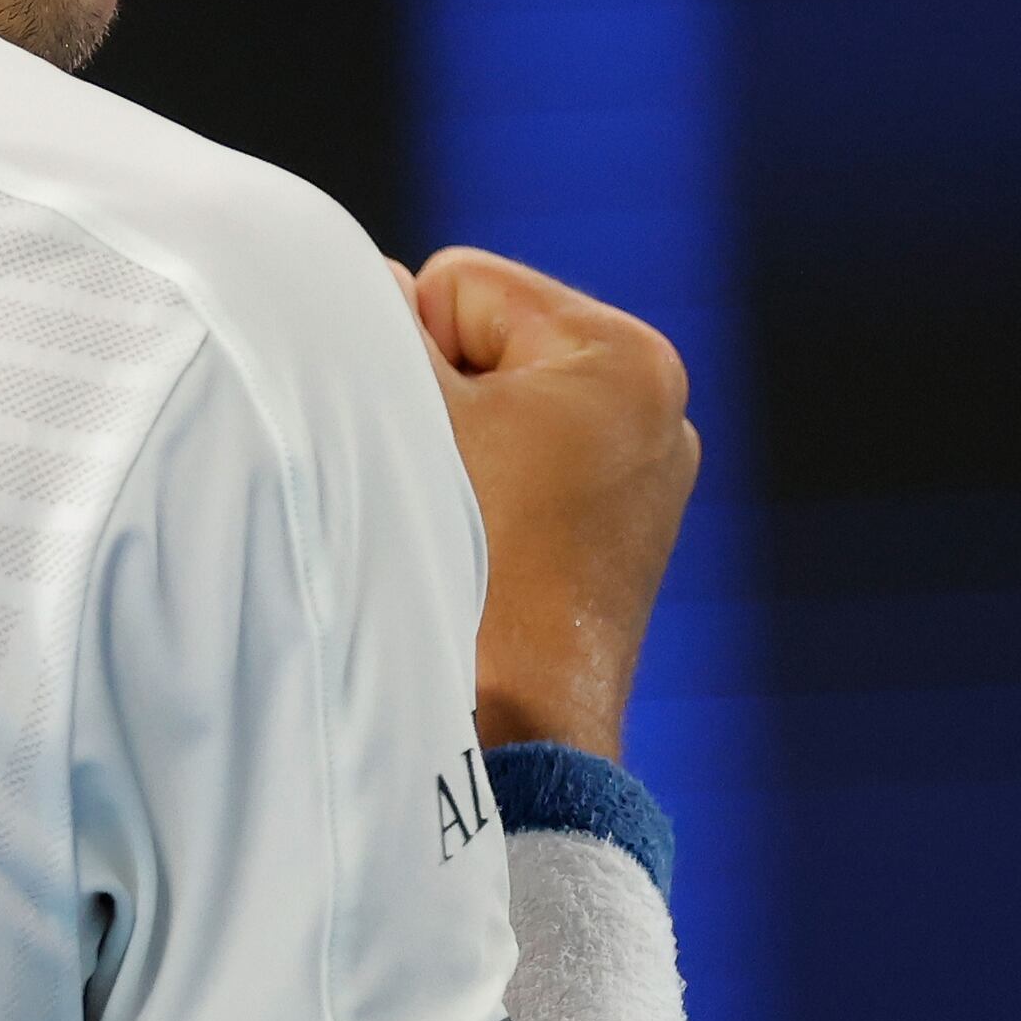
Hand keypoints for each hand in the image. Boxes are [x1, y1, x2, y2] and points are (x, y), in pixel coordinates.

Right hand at [402, 247, 697, 759]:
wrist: (508, 740)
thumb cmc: (461, 568)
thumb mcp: (403, 412)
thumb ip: (372, 320)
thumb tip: (360, 281)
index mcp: (629, 359)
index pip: (459, 284)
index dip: (410, 352)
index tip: (422, 443)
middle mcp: (660, 410)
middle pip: (487, 343)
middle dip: (442, 397)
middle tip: (436, 488)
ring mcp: (646, 479)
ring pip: (501, 411)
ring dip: (458, 450)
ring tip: (457, 527)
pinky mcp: (621, 538)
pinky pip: (527, 472)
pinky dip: (488, 497)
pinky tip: (479, 554)